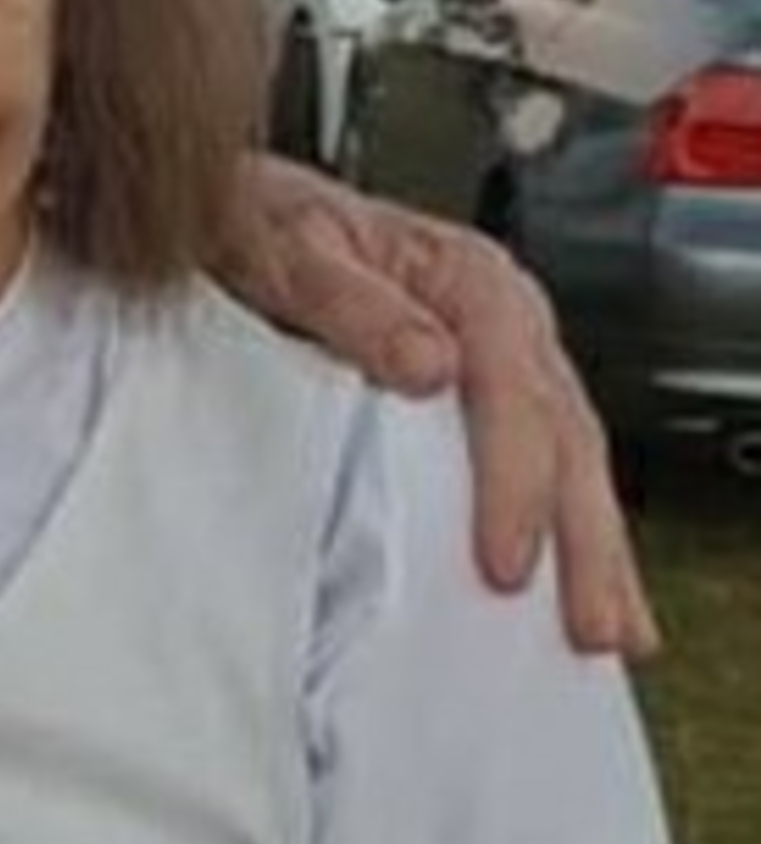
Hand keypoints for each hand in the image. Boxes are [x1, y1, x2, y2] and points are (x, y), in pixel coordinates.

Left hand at [213, 153, 653, 656]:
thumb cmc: (258, 225)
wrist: (234, 213)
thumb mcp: (287, 249)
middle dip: (585, 537)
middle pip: (565, 434)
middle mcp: (500, 318)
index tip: (504, 560)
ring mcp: (503, 358)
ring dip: (593, 546)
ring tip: (609, 630)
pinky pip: (543, 464)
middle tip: (592, 624)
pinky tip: (577, 584)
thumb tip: (426, 362)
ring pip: (571, 457)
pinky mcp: (486, 397)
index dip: (514, 483)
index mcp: (465, 278)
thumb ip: (350, 301)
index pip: (511, 391)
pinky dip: (566, 528)